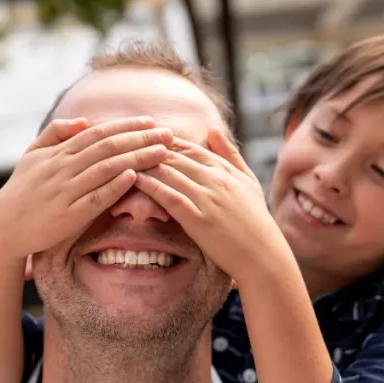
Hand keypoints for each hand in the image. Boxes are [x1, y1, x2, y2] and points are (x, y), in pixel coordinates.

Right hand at [0, 117, 173, 259]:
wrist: (3, 226)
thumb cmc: (21, 190)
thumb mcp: (32, 155)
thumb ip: (55, 133)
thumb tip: (83, 120)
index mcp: (58, 153)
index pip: (98, 132)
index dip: (126, 126)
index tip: (151, 121)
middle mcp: (63, 167)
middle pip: (108, 146)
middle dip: (141, 138)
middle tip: (169, 134)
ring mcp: (66, 191)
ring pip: (107, 168)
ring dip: (137, 158)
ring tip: (162, 152)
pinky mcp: (69, 215)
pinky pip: (96, 197)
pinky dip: (115, 185)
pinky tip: (134, 176)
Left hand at [135, 129, 292, 285]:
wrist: (262, 254)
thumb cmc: (255, 219)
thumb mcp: (248, 180)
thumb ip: (230, 154)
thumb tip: (213, 128)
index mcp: (224, 169)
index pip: (187, 147)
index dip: (163, 141)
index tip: (143, 139)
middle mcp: (214, 179)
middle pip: (173, 156)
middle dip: (147, 149)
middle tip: (123, 146)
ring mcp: (206, 198)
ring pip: (168, 173)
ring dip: (143, 164)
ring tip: (121, 159)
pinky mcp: (198, 219)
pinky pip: (169, 196)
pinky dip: (150, 186)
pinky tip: (134, 181)